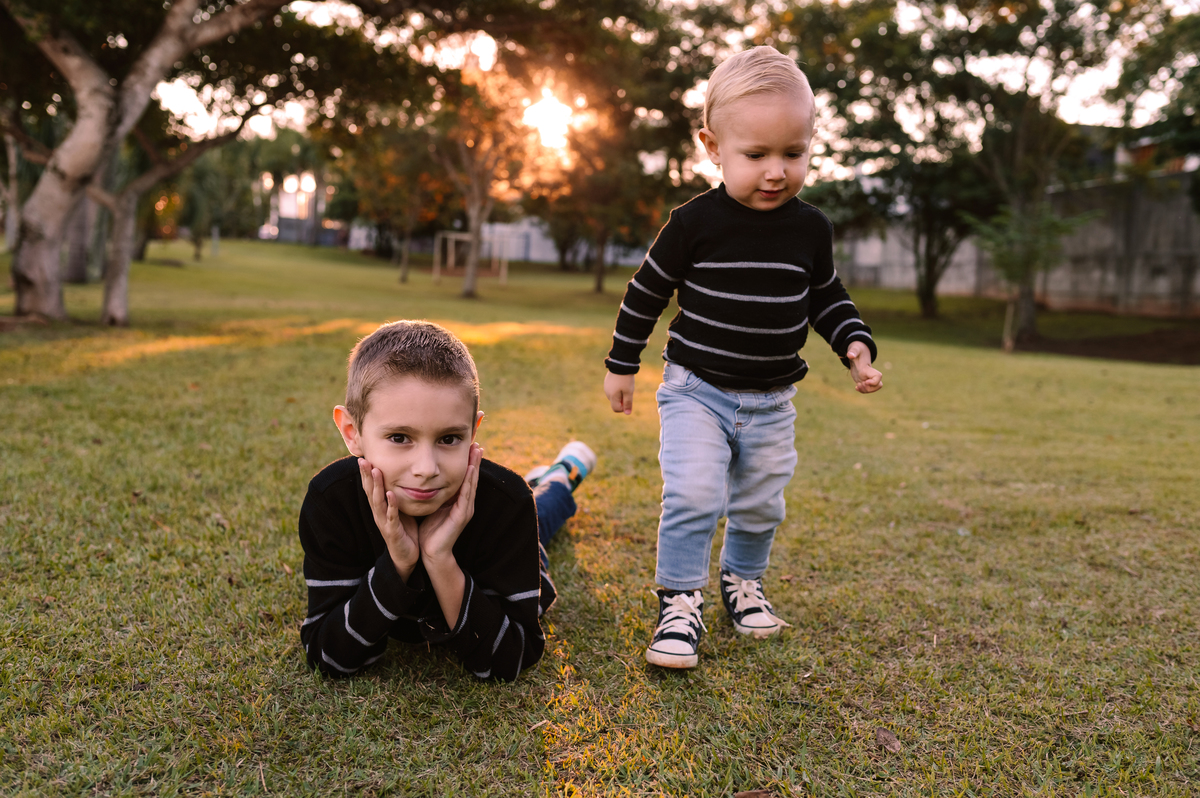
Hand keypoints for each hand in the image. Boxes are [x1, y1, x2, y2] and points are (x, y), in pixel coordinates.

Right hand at [358, 457, 419, 578]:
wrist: (406, 556)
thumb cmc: (403, 531)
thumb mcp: (398, 510)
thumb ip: (396, 495)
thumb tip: (400, 477)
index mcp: (380, 508)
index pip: (370, 488)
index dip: (366, 474)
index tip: (363, 457)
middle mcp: (378, 514)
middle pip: (370, 492)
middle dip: (366, 475)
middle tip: (362, 459)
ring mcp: (384, 523)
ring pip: (378, 502)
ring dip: (376, 486)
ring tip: (376, 471)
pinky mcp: (393, 532)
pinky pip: (391, 517)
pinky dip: (391, 505)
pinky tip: (391, 494)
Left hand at [418, 442, 481, 561]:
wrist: (432, 553)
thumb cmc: (430, 531)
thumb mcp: (434, 507)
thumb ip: (436, 495)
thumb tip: (430, 480)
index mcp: (459, 502)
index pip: (465, 479)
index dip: (468, 463)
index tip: (469, 447)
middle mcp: (465, 504)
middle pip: (472, 478)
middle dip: (475, 461)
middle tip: (477, 444)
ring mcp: (465, 510)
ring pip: (472, 484)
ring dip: (475, 467)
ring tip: (477, 452)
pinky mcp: (462, 516)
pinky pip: (466, 495)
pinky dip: (469, 482)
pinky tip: (470, 470)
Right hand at [604, 371, 634, 414]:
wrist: (621, 364)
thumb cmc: (626, 379)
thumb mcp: (629, 392)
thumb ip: (628, 403)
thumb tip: (627, 413)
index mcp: (612, 396)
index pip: (616, 409)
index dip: (623, 408)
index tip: (628, 400)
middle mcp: (607, 392)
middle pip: (615, 402)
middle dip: (622, 400)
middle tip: (628, 390)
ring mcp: (606, 386)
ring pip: (614, 395)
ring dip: (620, 394)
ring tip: (625, 384)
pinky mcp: (607, 381)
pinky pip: (612, 389)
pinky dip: (617, 388)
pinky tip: (621, 381)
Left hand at [846, 343, 882, 393]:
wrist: (857, 355)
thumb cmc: (857, 352)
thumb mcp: (855, 350)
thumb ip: (853, 352)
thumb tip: (850, 355)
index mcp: (868, 369)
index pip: (878, 376)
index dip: (873, 382)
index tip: (865, 381)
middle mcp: (871, 374)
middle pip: (879, 385)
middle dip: (869, 388)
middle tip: (860, 384)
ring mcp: (869, 378)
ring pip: (874, 389)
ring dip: (865, 390)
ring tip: (858, 386)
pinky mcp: (865, 381)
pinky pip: (868, 390)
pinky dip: (862, 391)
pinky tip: (856, 387)